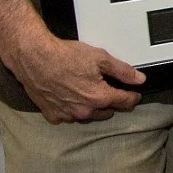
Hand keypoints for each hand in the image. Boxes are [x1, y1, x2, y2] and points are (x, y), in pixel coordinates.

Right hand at [4, 29, 144, 123]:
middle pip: (107, 111)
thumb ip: (122, 71)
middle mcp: (84, 110)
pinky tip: (70, 98)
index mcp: (99, 97)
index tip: (134, 94)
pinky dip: (71, 109)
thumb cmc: (64, 56)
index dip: (132, 97)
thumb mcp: (100, 58)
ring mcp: (67, 114)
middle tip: (108, 90)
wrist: (34, 58)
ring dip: (92, 107)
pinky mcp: (52, 114)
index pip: (125, 102)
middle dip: (111, 102)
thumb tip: (139, 79)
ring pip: (88, 116)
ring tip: (88, 92)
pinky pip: (68, 116)